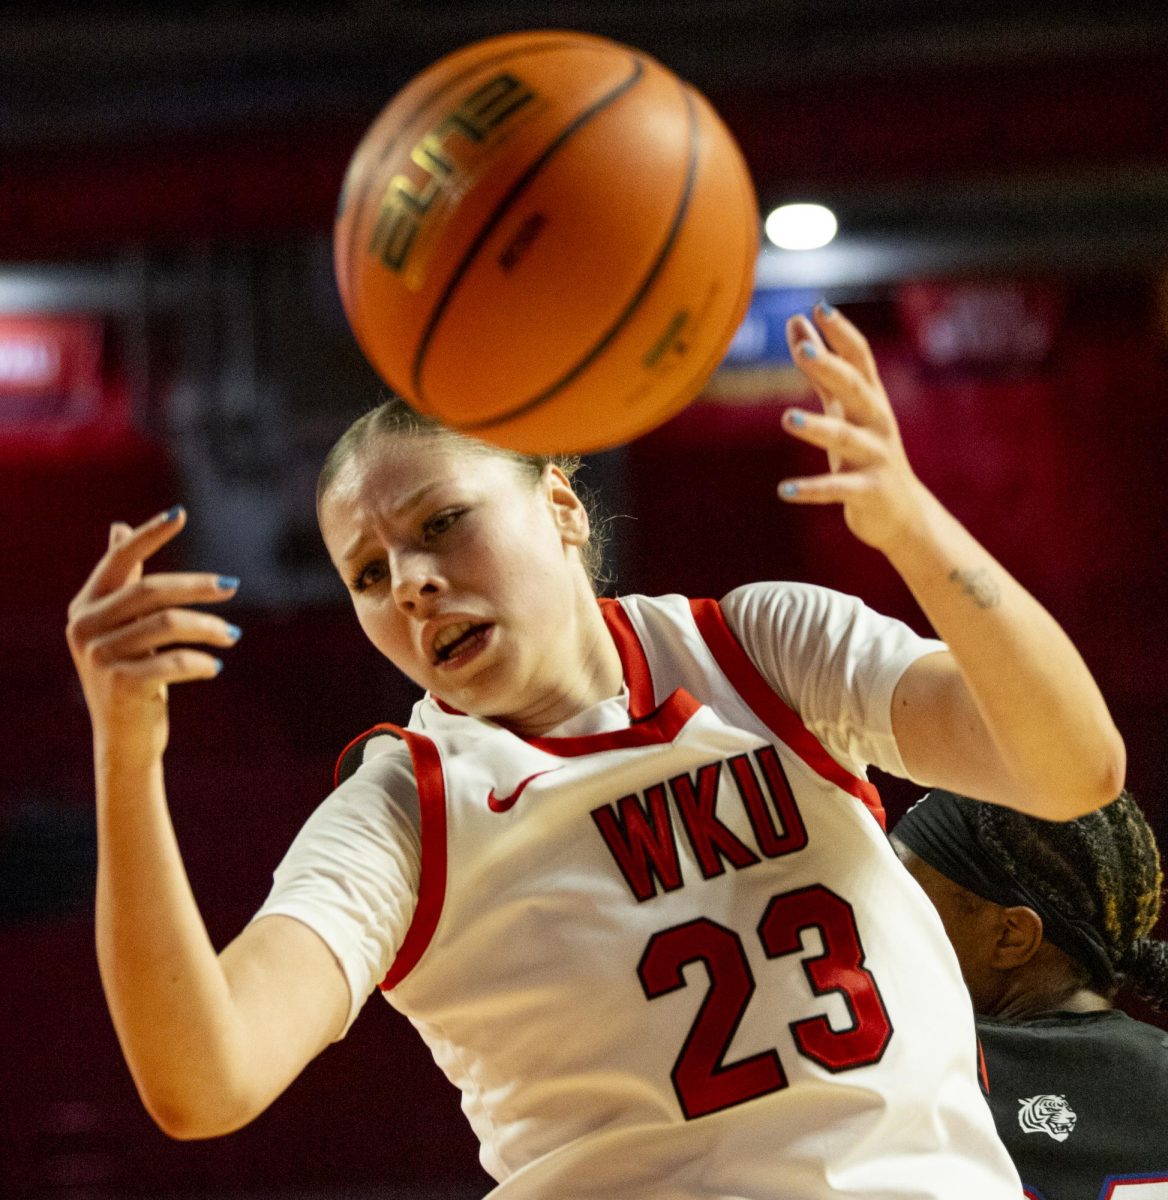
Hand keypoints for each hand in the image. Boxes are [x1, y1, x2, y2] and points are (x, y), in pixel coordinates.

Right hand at [66, 507, 240, 761]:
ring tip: (233, 636)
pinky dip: (201, 661)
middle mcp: (84, 628)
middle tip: (232, 585)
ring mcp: (99, 657)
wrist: (124, 739)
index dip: (150, 535)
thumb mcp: (121, 626)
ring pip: (168, 625)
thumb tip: (117, 527)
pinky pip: (174, 661)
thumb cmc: (131, 673)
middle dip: (197, 585)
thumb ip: (121, 581)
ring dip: (209, 627)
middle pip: (150, 591)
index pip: (119, 560)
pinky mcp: (121, 685)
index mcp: (84, 607)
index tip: (181, 514)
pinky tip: (215, 667)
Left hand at [779, 303, 928, 552]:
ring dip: (816, 428)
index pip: (860, 358)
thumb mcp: (844, 410)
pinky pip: (837, 489)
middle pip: (855, 390)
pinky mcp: (868, 492)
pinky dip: (811, 490)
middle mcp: (877, 423)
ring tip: (786, 419)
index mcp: (871, 400)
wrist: (902, 514)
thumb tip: (797, 322)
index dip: (842, 333)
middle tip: (805, 350)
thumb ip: (819, 370)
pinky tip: (784, 491)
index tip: (820, 307)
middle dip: (832, 368)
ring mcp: (875, 457)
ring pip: (846, 438)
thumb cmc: (866, 452)